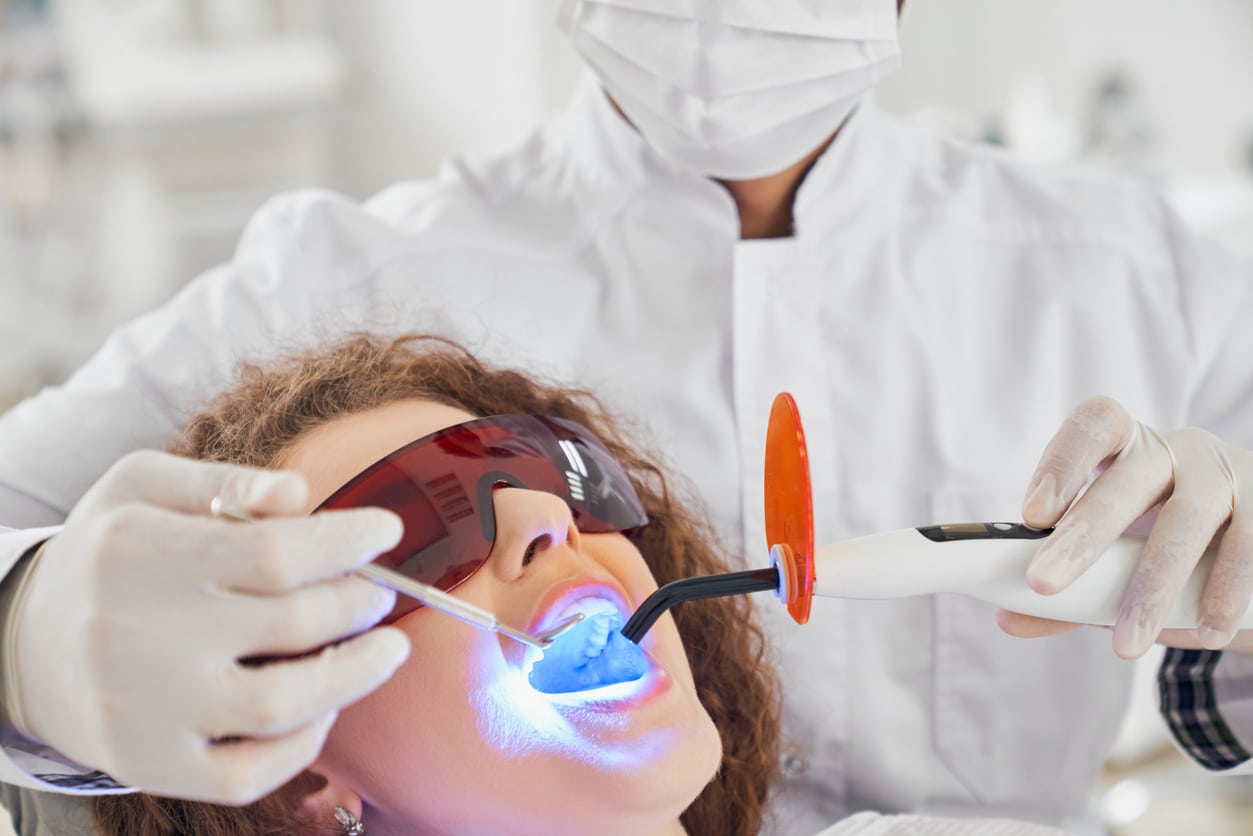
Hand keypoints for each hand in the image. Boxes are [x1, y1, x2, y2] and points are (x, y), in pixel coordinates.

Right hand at [11, 451, 409, 802]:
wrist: (23, 646)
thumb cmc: (106, 555)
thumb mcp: (141, 487)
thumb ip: (224, 484)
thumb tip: (299, 494)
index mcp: (142, 553)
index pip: (275, 553)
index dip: (347, 543)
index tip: (386, 531)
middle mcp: (140, 636)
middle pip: (290, 624)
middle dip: (358, 604)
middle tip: (378, 593)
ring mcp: (145, 710)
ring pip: (280, 705)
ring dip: (354, 675)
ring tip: (384, 649)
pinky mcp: (150, 765)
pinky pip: (246, 775)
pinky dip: (302, 745)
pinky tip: (323, 707)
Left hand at [1005, 396, 1252, 658]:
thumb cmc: (1166, 544)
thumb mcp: (1118, 558)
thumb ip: (1069, 589)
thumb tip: (1010, 620)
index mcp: (1129, 446)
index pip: (1094, 425)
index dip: (1061, 462)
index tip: (1032, 513)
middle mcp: (1178, 450)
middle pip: (1127, 480)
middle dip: (1083, 533)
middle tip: (1043, 584)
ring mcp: (1230, 474)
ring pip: (1188, 519)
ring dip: (1153, 584)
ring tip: (1127, 643)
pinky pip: (1250, 545)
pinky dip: (1226, 591)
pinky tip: (1207, 631)